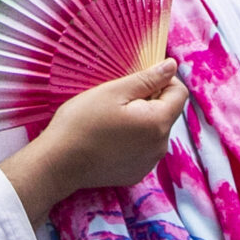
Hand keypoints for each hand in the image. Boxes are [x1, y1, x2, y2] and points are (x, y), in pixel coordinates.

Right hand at [0, 60, 186, 221]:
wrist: (60, 162)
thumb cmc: (82, 121)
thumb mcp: (112, 91)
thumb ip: (146, 78)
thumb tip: (172, 66)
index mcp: (158, 122)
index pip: (179, 93)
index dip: (162, 80)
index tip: (137, 80)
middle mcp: (161, 145)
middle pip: (166, 112)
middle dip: (148, 101)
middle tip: (116, 99)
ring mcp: (150, 162)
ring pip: (154, 131)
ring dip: (140, 120)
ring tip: (109, 120)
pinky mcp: (137, 172)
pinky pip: (143, 149)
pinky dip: (132, 140)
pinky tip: (108, 139)